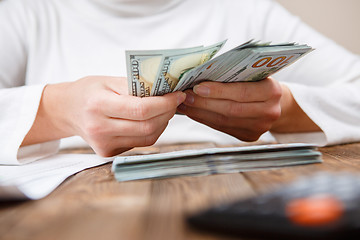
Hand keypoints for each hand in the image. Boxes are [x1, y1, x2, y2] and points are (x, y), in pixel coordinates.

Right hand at [22, 76, 185, 156]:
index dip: (165, 103)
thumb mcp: (109, 80)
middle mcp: (100, 128)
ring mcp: (103, 144)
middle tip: (175, 102)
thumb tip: (165, 90)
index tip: (178, 95)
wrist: (67, 110)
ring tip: (164, 110)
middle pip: (147, 126)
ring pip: (147, 138)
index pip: (141, 109)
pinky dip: (150, 131)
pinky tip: (149, 120)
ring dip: (162, 123)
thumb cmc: (89, 91)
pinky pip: (139, 143)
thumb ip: (135, 86)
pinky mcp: (108, 152)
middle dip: (167, 113)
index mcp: (98, 106)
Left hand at [177, 78, 281, 141]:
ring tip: (186, 104)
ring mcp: (260, 127)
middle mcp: (269, 112)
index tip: (198, 87)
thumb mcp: (253, 74)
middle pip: (231, 109)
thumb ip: (235, 74)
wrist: (275, 102)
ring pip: (224, 121)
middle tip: (187, 96)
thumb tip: (201, 74)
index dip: (218, 91)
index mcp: (273, 91)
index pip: (241, 92)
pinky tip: (194, 112)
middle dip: (205, 103)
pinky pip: (223, 128)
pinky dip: (206, 120)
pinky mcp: (250, 136)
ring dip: (201, 112)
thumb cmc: (259, 82)